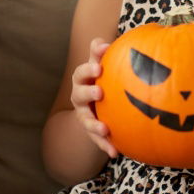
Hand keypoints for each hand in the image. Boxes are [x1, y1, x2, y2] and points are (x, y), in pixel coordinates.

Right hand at [70, 37, 118, 158]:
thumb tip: (109, 40)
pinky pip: (97, 140)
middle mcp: (80, 96)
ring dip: (93, 124)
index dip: (89, 67)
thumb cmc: (106, 78)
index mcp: (84, 78)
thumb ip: (105, 53)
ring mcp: (84, 114)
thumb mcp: (105, 65)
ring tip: (103, 128)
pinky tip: (115, 152)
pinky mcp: (91, 131)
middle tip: (100, 92)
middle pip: (79, 93)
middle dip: (88, 92)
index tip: (100, 66)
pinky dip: (104, 145)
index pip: (83, 70)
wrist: (100, 103)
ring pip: (85, 119)